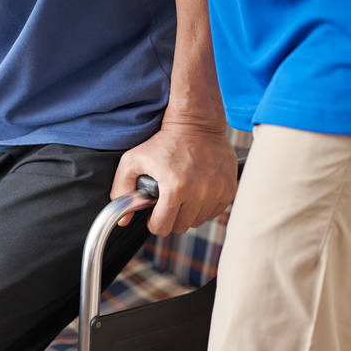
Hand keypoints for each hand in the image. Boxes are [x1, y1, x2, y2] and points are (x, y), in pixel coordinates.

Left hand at [110, 120, 238, 234]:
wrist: (197, 123)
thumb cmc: (163, 141)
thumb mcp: (133, 161)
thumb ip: (122, 190)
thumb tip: (123, 220)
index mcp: (174, 188)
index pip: (163, 227)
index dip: (155, 223)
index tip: (154, 213)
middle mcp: (198, 192)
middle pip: (181, 227)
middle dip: (171, 218)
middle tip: (168, 202)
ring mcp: (216, 191)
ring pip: (198, 221)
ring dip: (188, 213)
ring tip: (183, 195)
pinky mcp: (228, 189)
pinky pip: (214, 212)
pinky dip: (204, 207)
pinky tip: (197, 192)